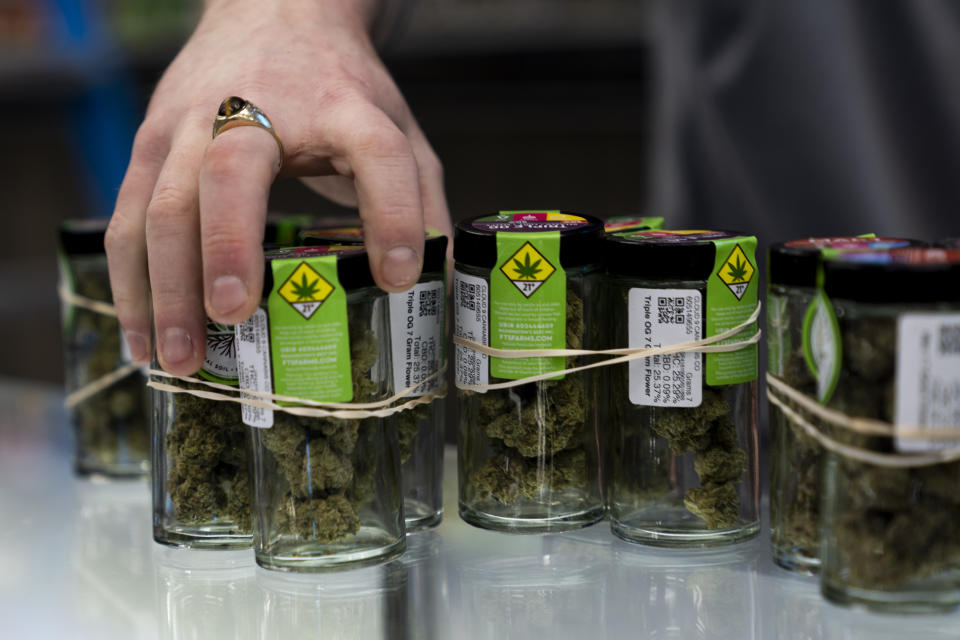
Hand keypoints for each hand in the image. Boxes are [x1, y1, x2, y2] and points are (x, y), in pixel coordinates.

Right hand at [105, 0, 450, 375]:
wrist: (269, 13)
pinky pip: (125, 218)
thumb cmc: (336, 88)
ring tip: (180, 358)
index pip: (375, 153)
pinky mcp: (149, 143)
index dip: (390, 213)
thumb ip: (415, 198)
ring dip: (164, 287)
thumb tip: (432, 284)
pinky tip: (143, 338)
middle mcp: (255, 107)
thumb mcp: (393, 127)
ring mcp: (190, 122)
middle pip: (231, 174)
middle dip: (227, 248)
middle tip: (233, 316)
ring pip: (161, 203)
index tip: (398, 276)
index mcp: (341, 106)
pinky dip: (130, 283)